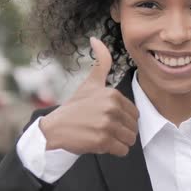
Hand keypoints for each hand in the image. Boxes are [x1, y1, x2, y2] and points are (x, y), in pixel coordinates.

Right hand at [39, 37, 138, 156]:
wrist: (55, 129)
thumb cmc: (75, 107)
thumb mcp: (90, 83)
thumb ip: (101, 62)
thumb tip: (95, 38)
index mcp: (112, 94)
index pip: (135, 115)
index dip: (124, 120)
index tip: (107, 118)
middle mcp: (111, 108)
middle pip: (134, 128)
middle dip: (122, 132)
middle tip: (103, 129)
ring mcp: (106, 125)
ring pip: (130, 140)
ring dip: (118, 142)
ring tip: (102, 136)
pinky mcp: (102, 141)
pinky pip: (122, 151)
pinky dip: (113, 151)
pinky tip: (99, 144)